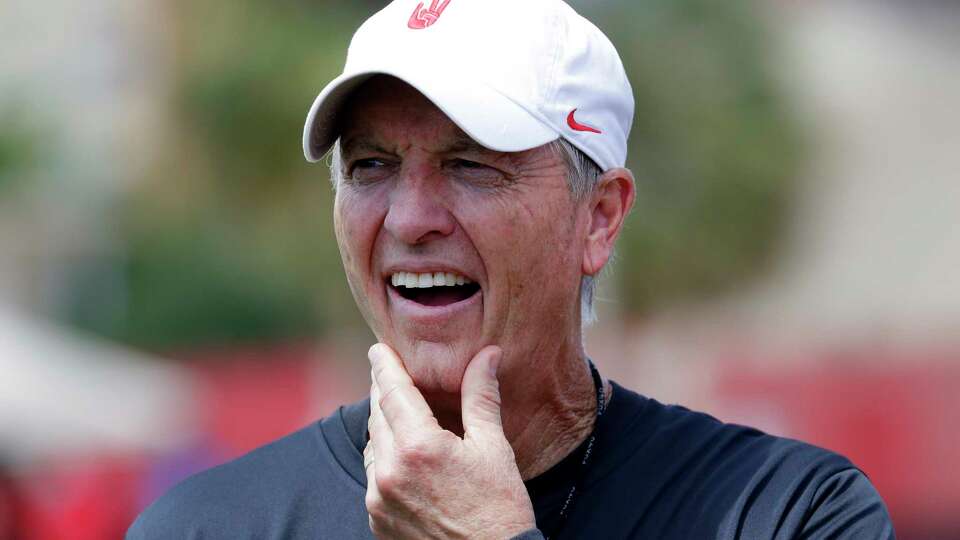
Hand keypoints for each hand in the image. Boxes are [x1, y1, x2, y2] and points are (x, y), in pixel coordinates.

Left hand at [364, 343, 535, 538]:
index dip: (384, 366)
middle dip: (385, 393)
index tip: (378, 348)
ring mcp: (379, 500)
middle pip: (378, 416)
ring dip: (384, 427)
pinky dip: (385, 460)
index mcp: (419, 447)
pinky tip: (405, 457)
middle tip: (392, 374)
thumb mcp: (493, 448)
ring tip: (403, 416)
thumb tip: (487, 355)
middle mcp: (390, 472)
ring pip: (373, 446)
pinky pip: (373, 477)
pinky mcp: (377, 521)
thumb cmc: (499, 508)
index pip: (392, 391)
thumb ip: (481, 397)